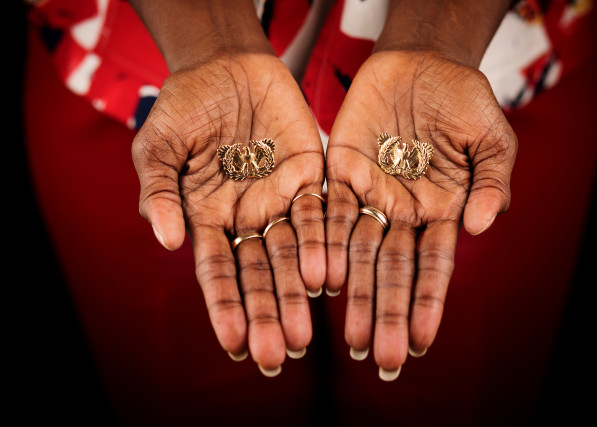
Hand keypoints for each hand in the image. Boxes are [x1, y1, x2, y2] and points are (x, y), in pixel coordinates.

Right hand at [132, 53, 325, 374]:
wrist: (226, 66)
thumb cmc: (185, 107)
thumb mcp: (158, 147)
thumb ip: (159, 192)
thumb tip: (168, 242)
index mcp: (209, 218)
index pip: (218, 272)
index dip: (225, 308)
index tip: (233, 346)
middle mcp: (247, 218)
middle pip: (260, 273)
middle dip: (267, 313)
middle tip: (279, 355)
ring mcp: (280, 199)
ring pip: (293, 254)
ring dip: (298, 293)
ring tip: (306, 334)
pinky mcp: (311, 176)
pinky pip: (320, 214)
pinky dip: (323, 244)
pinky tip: (328, 278)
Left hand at [325, 50, 516, 378]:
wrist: (423, 63)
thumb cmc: (464, 101)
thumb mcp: (493, 138)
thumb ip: (491, 182)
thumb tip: (480, 228)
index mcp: (440, 212)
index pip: (432, 266)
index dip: (426, 303)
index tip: (420, 342)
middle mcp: (402, 212)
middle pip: (392, 270)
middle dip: (386, 312)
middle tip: (379, 357)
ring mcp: (369, 194)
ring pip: (357, 251)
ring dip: (354, 294)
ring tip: (349, 338)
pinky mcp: (339, 172)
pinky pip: (328, 211)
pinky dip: (325, 243)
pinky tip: (322, 278)